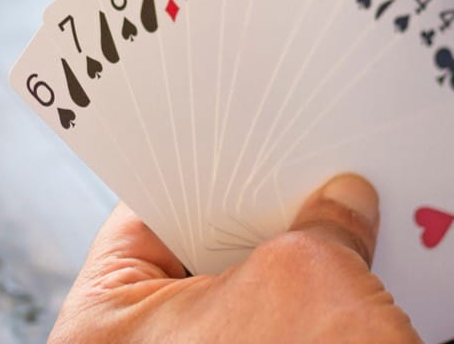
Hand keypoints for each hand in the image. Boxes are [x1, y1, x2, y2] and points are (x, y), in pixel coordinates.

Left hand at [48, 174, 420, 343]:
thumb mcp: (308, 281)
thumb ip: (322, 226)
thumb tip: (345, 203)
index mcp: (104, 326)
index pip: (144, 213)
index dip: (201, 163)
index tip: (242, 130)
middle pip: (197, 255)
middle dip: (256, 213)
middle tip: (298, 165)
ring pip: (243, 297)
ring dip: (291, 259)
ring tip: (333, 208)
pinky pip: (273, 327)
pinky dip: (307, 301)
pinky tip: (348, 265)